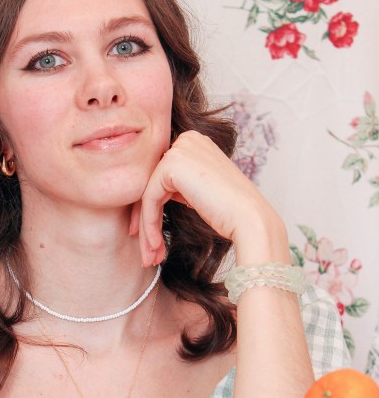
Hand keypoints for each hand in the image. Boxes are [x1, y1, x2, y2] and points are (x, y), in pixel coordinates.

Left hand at [132, 130, 280, 267]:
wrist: (250, 218)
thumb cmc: (230, 212)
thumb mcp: (200, 191)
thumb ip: (180, 185)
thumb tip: (153, 196)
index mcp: (194, 142)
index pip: (161, 178)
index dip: (152, 211)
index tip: (151, 240)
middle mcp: (186, 140)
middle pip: (152, 186)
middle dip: (147, 223)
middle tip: (148, 253)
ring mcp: (179, 149)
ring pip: (147, 195)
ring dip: (147, 230)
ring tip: (150, 257)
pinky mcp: (171, 165)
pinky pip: (149, 199)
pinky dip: (150, 225)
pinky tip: (156, 246)